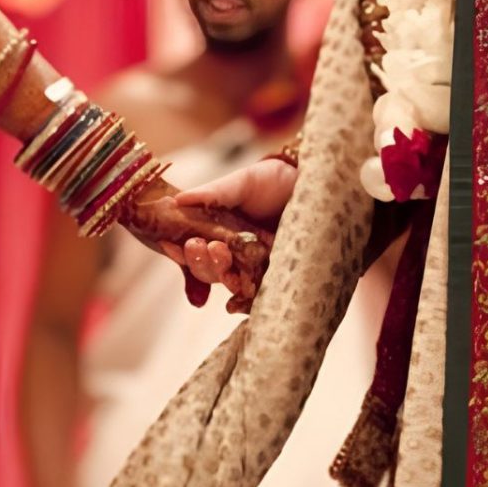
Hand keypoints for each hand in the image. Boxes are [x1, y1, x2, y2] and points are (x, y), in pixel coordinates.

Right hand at [161, 159, 297, 310]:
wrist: (316, 184)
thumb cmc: (273, 182)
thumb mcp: (241, 183)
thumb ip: (213, 194)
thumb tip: (178, 200)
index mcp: (217, 234)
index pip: (193, 250)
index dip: (180, 251)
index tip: (171, 243)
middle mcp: (233, 255)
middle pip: (209, 270)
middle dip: (201, 262)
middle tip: (204, 245)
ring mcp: (255, 268)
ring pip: (231, 283)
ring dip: (222, 275)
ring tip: (222, 257)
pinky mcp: (278, 277)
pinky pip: (259, 295)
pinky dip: (246, 302)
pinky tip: (236, 304)